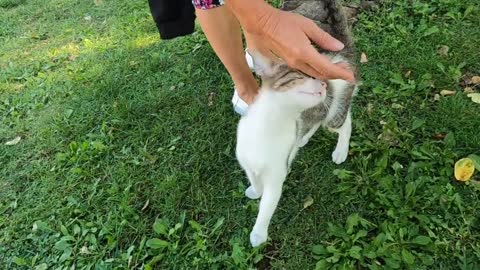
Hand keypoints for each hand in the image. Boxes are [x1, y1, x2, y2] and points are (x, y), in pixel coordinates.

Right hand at [226, 0, 354, 81]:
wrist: (259, 24)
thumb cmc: (283, 21)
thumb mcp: (307, 25)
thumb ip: (324, 38)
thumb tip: (339, 47)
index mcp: (304, 53)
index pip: (326, 68)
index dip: (340, 74)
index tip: (351, 77)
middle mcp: (297, 62)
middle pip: (320, 74)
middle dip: (335, 74)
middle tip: (346, 71)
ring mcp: (290, 64)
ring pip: (312, 74)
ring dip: (325, 73)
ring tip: (335, 69)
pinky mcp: (285, 63)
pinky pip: (303, 70)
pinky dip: (315, 70)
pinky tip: (319, 66)